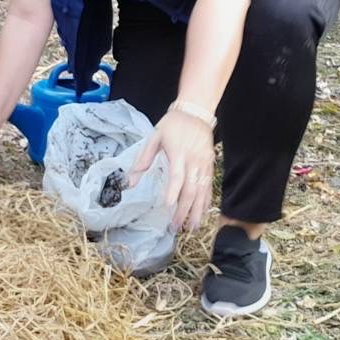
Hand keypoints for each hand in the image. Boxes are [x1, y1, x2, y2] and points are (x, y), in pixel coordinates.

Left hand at [128, 110, 215, 232]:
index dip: (173, 191)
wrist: (196, 111)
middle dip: (184, 209)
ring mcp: (204, 164)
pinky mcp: (211, 165)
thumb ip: (142, 160)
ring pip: (202, 191)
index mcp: (178, 153)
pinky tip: (202, 213)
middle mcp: (194, 160)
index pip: (177, 175)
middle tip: (176, 226)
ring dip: (197, 210)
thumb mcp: (154, 137)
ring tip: (191, 227)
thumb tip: (128, 181)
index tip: (168, 206)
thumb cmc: (173, 125)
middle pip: (191, 188)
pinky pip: (209, 186)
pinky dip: (206, 201)